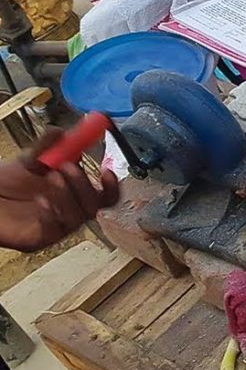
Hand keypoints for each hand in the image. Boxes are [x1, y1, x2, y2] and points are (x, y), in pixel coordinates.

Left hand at [0, 129, 119, 251]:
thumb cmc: (7, 184)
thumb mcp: (28, 160)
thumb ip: (46, 146)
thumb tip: (62, 131)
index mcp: (74, 193)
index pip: (105, 194)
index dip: (111, 184)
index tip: (106, 169)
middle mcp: (71, 211)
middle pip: (96, 205)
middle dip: (85, 184)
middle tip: (68, 166)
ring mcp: (58, 226)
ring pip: (78, 216)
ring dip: (68, 195)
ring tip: (50, 178)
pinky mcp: (42, 238)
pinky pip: (56, 228)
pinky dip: (52, 212)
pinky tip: (41, 200)